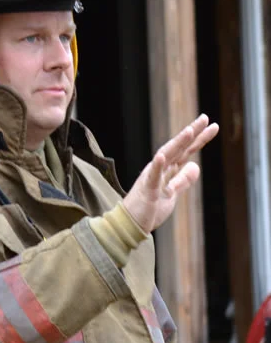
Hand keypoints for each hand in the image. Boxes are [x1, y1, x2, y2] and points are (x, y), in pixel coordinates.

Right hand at [123, 114, 218, 233]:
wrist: (130, 224)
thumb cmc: (149, 209)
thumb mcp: (171, 194)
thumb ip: (183, 180)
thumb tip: (195, 165)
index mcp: (167, 170)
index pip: (186, 151)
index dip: (199, 139)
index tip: (212, 125)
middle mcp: (159, 169)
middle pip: (178, 148)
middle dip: (191, 133)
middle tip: (205, 118)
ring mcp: (152, 177)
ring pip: (166, 157)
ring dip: (177, 144)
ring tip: (189, 132)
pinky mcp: (147, 190)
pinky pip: (152, 177)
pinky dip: (157, 166)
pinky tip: (162, 156)